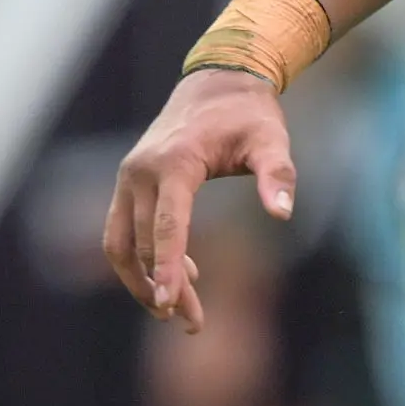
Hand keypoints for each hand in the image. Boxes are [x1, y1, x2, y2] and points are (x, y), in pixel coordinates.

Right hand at [102, 69, 297, 332]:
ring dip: (142, 280)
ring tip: (178, 309)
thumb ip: (278, 174)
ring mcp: (129, 177)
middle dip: (163, 287)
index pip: (167, 226)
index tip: (169, 305)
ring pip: (121, 243)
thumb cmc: (249, 114)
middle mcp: (141, 171)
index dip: (168, 267)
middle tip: (192, 323)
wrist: (218, 82)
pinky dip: (144, 258)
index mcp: (175, 162)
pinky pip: (124, 231)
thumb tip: (283, 212)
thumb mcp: (272, 139)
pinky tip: (183, 273)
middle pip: (144, 243)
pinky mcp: (129, 183)